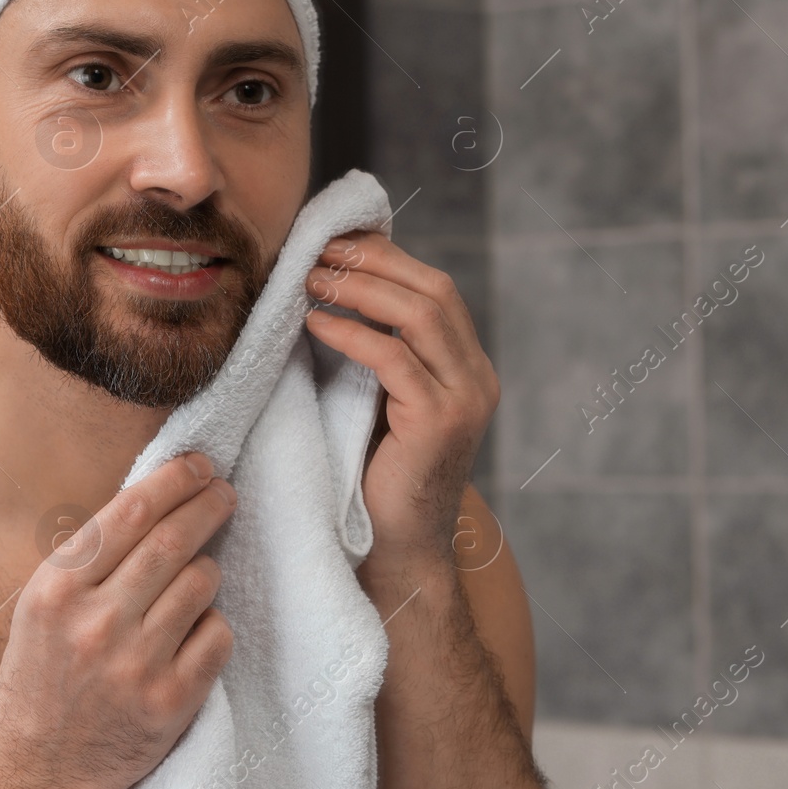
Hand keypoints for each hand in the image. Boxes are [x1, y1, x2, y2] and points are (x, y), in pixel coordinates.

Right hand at [0, 452, 236, 788]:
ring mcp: (136, 665)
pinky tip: (192, 632)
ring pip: (202, 584)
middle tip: (224, 493)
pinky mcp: (171, 701)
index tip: (199, 466)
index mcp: (57, 591)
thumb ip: (90, 560)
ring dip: (206, 572)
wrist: (40, 772)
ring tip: (193, 579)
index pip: (130, 513)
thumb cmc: (43, 678)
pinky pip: (217, 636)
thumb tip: (157, 501)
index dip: (174, 480)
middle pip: (173, 541)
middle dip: (208, 506)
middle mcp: (96, 623)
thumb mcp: (42, 607)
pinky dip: (212, 626)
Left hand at [303, 232, 498, 571]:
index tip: (334, 239)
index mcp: (468, 366)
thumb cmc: (375, 474)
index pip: (435, 289)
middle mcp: (478, 377)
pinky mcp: (439, 423)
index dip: (386, 257)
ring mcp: (465, 399)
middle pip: (433, 291)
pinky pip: (394, 359)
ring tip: (309, 278)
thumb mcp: (379, 399)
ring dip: (359, 289)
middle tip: (317, 250)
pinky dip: (353, 334)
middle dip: (373, 262)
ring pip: (420, 316)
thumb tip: (331, 285)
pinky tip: (315, 324)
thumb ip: (377, 351)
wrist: (396, 548)